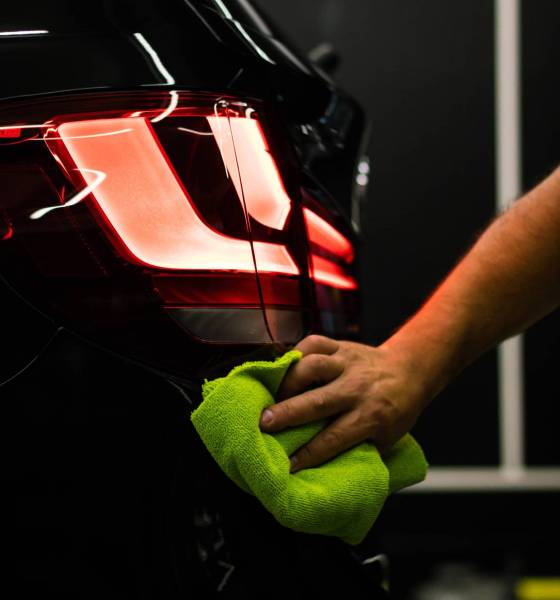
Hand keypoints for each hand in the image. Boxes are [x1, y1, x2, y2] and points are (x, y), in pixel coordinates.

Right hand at [259, 334, 428, 471]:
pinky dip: (297, 352)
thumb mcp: (387, 438)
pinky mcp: (341, 346)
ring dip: (289, 379)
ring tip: (272, 393)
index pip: (335, 438)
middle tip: (263, 423)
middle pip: (318, 401)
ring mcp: (348, 363)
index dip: (310, 453)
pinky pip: (315, 343)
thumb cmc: (396, 410)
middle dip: (288, 413)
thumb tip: (326, 471)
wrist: (410, 370)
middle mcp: (358, 388)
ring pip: (314, 365)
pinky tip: (286, 366)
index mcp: (372, 416)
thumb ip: (359, 450)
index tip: (288, 465)